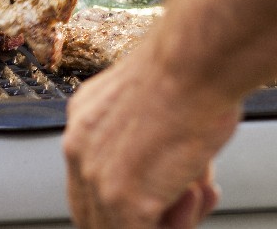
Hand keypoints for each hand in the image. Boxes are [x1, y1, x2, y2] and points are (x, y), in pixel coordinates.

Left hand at [63, 46, 237, 227]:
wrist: (196, 63)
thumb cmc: (191, 70)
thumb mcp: (155, 100)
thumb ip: (150, 138)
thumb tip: (178, 174)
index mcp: (84, 120)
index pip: (88, 179)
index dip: (128, 193)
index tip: (165, 191)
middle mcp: (79, 149)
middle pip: (95, 211)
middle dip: (145, 214)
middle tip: (184, 199)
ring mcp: (96, 178)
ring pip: (120, 227)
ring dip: (169, 219)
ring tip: (197, 190)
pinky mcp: (122, 201)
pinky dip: (181, 224)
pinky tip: (198, 193)